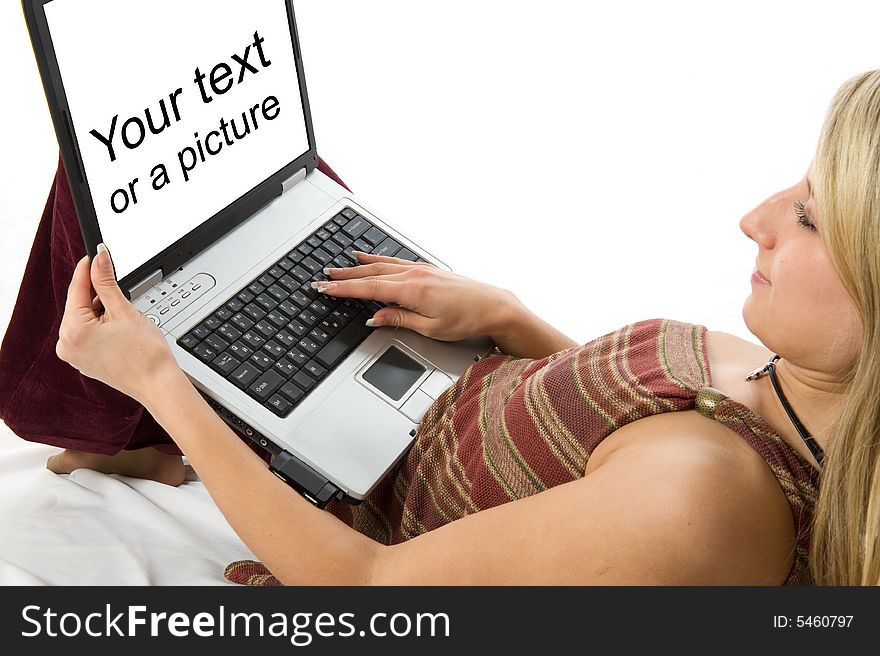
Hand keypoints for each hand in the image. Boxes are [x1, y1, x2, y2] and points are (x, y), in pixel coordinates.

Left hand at [55, 245, 180, 405]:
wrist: (158, 384)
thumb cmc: (146, 355)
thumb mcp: (125, 310)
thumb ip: (107, 282)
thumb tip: (99, 259)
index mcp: (72, 331)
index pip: (77, 289)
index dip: (88, 269)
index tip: (96, 255)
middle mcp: (67, 345)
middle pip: (79, 305)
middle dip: (98, 294)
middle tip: (119, 287)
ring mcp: (75, 356)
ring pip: (85, 320)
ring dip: (102, 311)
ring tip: (126, 316)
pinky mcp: (85, 361)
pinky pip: (88, 335)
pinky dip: (102, 327)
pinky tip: (120, 329)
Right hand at [314, 251, 520, 341]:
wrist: (493, 306)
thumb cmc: (467, 319)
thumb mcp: (430, 328)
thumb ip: (399, 319)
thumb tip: (375, 317)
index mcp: (412, 290)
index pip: (369, 288)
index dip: (343, 289)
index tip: (324, 289)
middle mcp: (415, 275)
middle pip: (370, 273)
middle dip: (344, 277)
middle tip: (322, 278)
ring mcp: (421, 270)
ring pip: (382, 265)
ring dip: (358, 266)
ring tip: (339, 266)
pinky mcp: (428, 269)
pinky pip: (396, 262)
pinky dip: (378, 260)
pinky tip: (371, 258)